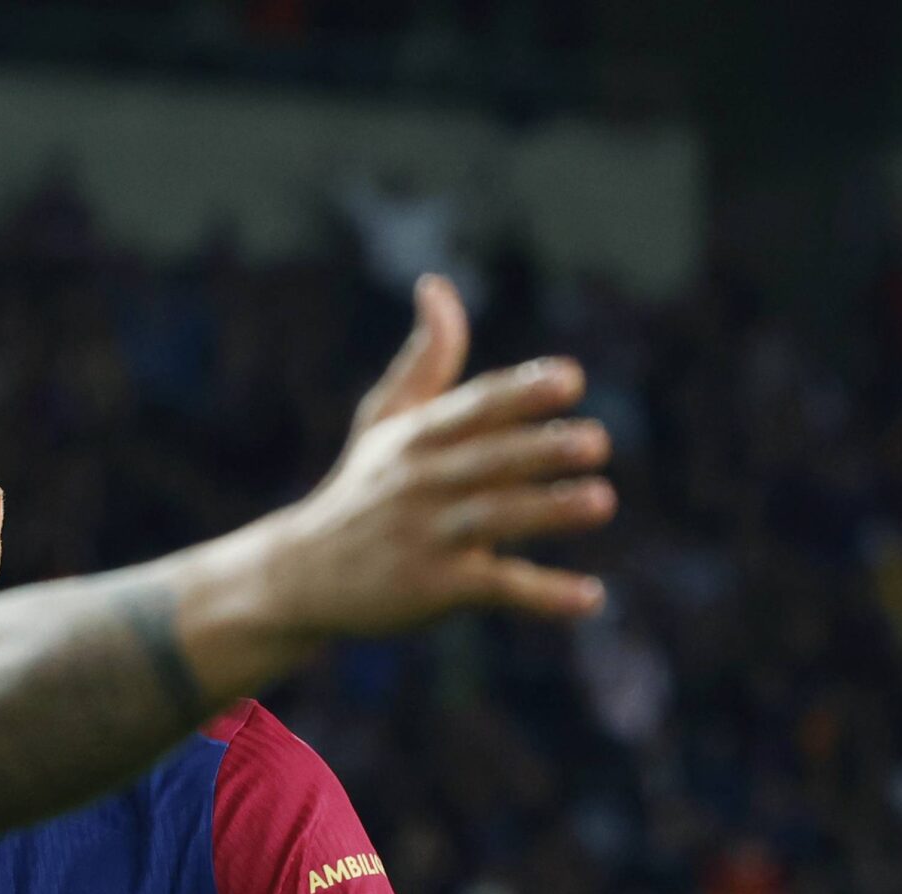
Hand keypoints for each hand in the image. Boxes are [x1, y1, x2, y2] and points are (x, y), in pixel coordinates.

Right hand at [269, 274, 614, 638]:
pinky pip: (494, 587)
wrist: (301, 575)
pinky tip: (590, 599)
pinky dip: (542, 595)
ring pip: (494, 520)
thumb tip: (437, 285)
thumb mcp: (383, 420)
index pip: (474, 407)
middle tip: (595, 442)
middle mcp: (422, 484)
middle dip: (540, 450)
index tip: (569, 379)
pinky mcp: (433, 589)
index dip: (520, 393)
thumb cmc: (360, 490)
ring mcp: (427, 538)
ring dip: (547, 512)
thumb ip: (425, 359)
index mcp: (419, 438)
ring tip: (601, 501)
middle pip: (489, 462)